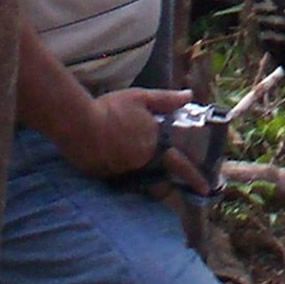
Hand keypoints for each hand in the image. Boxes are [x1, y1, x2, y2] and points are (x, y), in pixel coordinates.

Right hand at [63, 88, 207, 189]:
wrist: (78, 124)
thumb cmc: (111, 108)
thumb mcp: (140, 97)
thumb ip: (165, 99)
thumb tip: (188, 95)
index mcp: (154, 143)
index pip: (180, 164)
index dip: (194, 177)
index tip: (206, 189)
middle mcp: (143, 161)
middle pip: (158, 178)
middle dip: (164, 182)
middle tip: (167, 182)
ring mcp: (125, 171)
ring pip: (139, 179)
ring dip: (140, 175)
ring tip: (129, 162)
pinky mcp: (108, 177)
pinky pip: (120, 178)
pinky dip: (121, 172)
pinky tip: (111, 159)